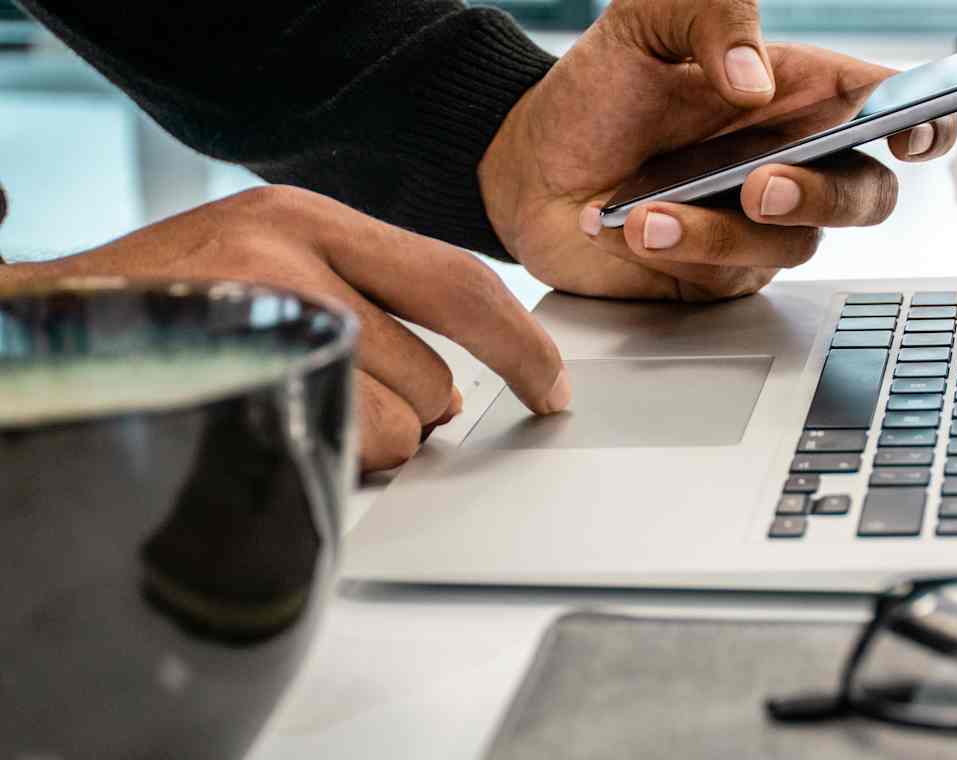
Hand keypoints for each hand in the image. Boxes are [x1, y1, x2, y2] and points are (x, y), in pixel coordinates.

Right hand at [1, 187, 567, 471]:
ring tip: (292, 413)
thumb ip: (366, 303)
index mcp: (311, 219)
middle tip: (354, 407)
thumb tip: (455, 391)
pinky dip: (325, 460)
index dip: (521, 344)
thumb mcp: (266, 264)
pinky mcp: (233, 370)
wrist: (43, 326)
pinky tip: (272, 432)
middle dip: (416, 415)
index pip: (458, 281)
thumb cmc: (167, 306)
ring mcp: (259, 310)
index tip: (552, 387)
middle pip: (433, 372)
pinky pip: (336, 446)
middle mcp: (291, 252)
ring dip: (365, 443)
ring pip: (393, 421)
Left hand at [480, 0, 956, 300]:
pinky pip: (730, 275)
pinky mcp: (721, 274)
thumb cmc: (599, 89)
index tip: (911, 131)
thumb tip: (755, 76)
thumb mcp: (646, 20)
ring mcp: (761, 226)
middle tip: (761, 184)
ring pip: (795, 243)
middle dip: (825, 194)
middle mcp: (796, 162)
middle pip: (869, 195)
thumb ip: (711, 15)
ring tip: (650, 207)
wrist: (527, 164)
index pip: (892, 107)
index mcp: (801, 93)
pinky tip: (631, 224)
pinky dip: (682, 250)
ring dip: (723, 229)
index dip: (926, 122)